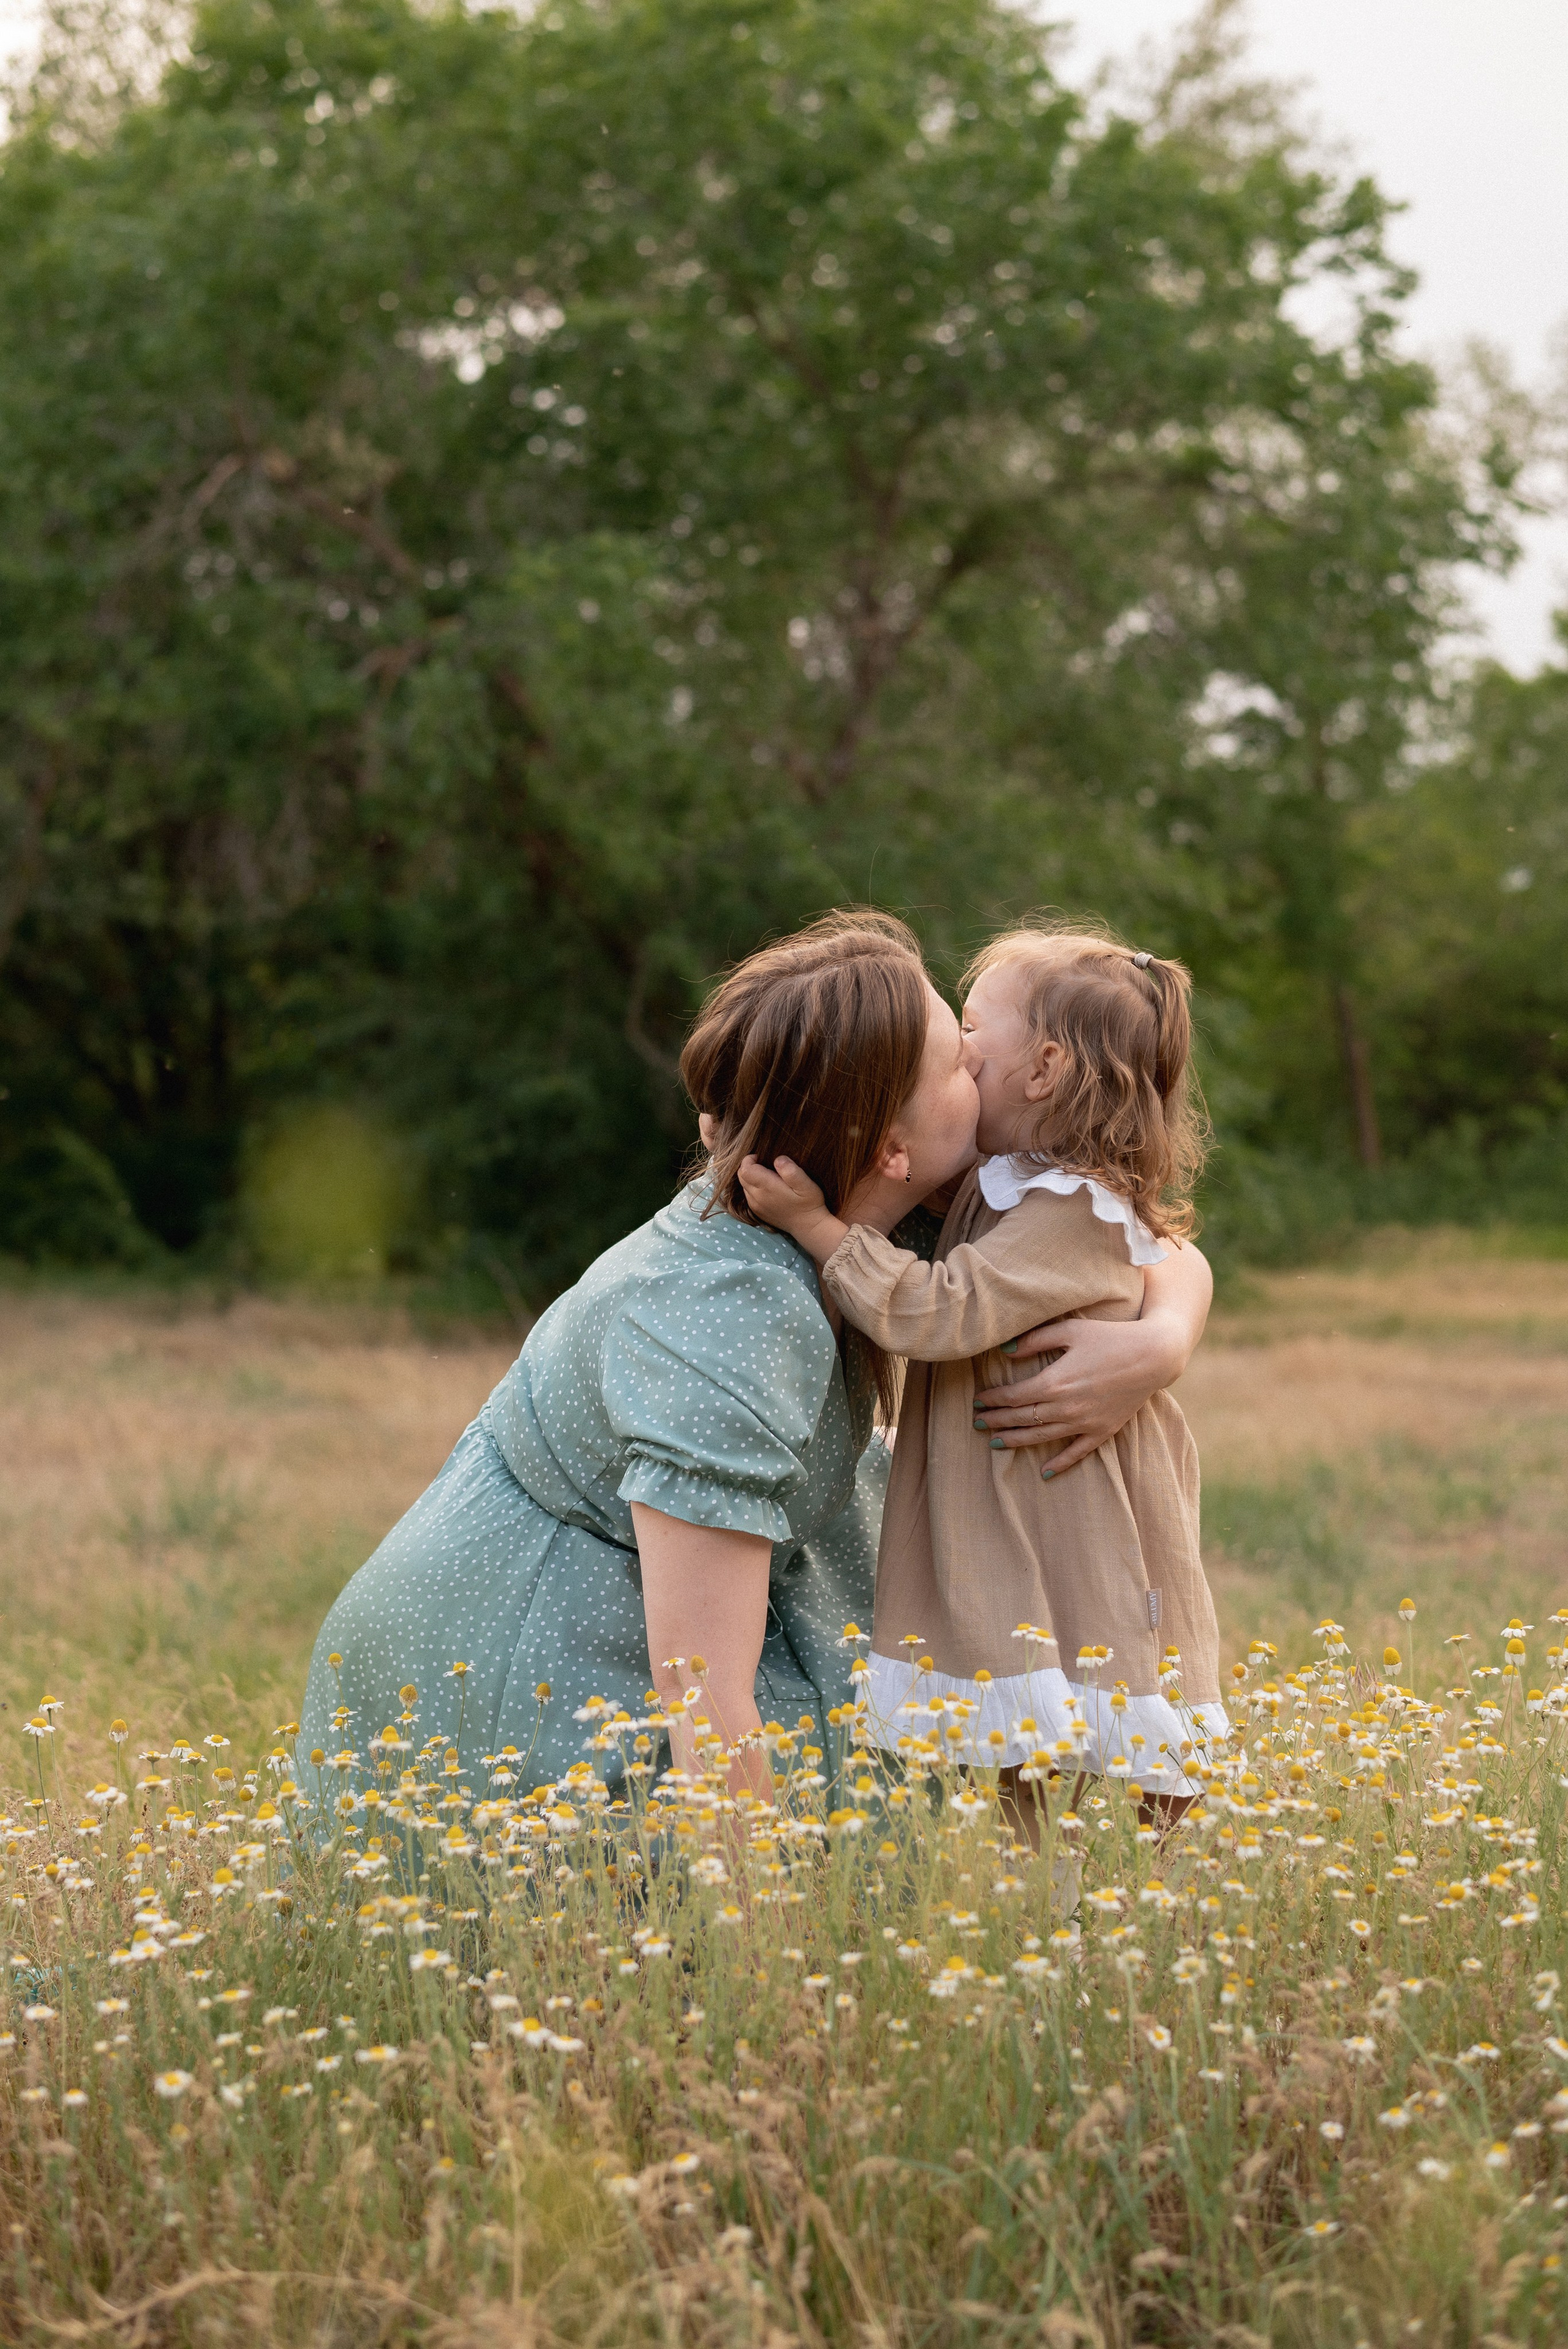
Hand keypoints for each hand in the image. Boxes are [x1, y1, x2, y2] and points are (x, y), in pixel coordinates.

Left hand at [737, 1154, 844, 1260]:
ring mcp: (755, 1206)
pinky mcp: (757, 1211)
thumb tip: (777, 1159)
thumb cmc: (809, 1202)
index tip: (762, 1156)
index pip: (745, 1169)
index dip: (750, 1159)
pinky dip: (753, 1187)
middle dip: (748, 1166)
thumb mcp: (806, 1184)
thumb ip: (791, 1171)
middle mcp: (757, 1197)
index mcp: (767, 1188)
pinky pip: (748, 1194)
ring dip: (750, 1177)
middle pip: (741, 1176)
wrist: (808, 1226)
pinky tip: (767, 1187)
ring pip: (743, 1185)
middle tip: (764, 1162)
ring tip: (767, 1174)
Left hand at [972, 1311, 1194, 1476]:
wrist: (1153, 1355)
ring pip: (1042, 1438)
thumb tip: (1003, 1351)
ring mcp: (1085, 1423)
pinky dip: (1060, 1464)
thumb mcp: (1070, 1329)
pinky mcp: (1102, 1431)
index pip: (1013, 1397)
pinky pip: (1076, 1452)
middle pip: (1022, 1418)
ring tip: (996, 1443)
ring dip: (1016, 1441)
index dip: (992, 1400)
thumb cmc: (1110, 1337)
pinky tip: (1044, 1472)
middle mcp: (1066, 1407)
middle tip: (978, 1422)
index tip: (978, 1401)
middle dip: (997, 1421)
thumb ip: (1034, 1340)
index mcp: (1055, 1382)